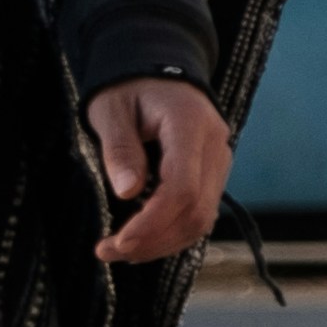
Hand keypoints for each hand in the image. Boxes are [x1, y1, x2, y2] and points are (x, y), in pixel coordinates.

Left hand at [86, 77, 228, 267]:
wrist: (156, 73)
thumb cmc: (128, 89)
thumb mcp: (110, 110)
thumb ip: (120, 148)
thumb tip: (127, 191)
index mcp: (190, 125)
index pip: (181, 187)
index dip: (152, 222)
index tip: (119, 241)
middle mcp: (215, 145)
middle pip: (196, 210)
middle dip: (153, 240)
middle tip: (107, 252)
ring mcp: (219, 161)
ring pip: (202, 218)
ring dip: (162, 243)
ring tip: (119, 251)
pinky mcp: (213, 173)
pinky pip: (200, 212)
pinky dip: (172, 232)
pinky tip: (141, 240)